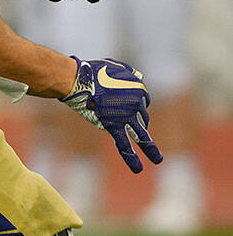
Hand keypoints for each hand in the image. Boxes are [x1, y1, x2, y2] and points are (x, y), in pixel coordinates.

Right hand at [60, 56, 161, 173]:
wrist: (78, 79)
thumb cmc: (93, 71)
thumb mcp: (116, 66)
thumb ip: (130, 73)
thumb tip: (139, 77)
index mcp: (139, 90)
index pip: (142, 102)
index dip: (133, 105)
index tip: (123, 105)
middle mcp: (137, 104)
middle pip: (142, 118)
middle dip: (137, 123)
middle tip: (130, 128)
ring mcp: (126, 116)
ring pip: (141, 135)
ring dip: (150, 148)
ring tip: (157, 160)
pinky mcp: (114, 126)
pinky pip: (124, 145)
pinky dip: (131, 158)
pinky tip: (138, 169)